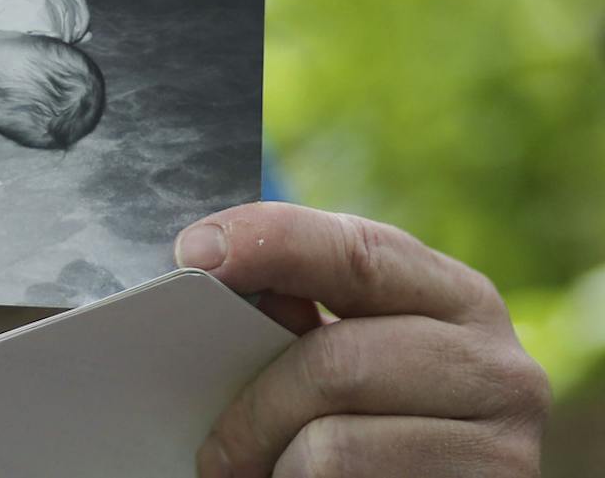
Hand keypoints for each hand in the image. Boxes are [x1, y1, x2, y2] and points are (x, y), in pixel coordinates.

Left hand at [180, 202, 548, 476]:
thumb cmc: (377, 424)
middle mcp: (498, 366)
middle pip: (334, 364)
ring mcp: (503, 445)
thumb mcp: (353, 354)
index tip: (194, 253)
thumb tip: (223, 277)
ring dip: (277, 467)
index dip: (269, 243)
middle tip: (214, 453)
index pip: (356, 252)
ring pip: (333, 448)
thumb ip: (305, 317)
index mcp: (457, 299)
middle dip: (253, 412)